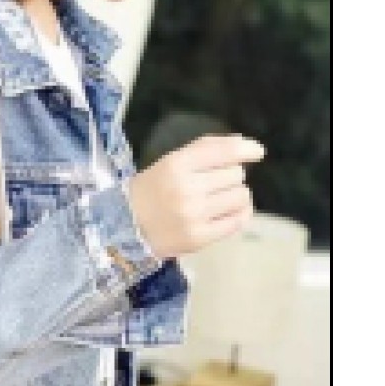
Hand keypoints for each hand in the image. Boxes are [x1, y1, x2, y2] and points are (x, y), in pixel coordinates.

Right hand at [126, 134, 265, 258]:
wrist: (127, 227)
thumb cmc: (154, 190)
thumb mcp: (172, 161)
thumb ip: (207, 149)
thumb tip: (250, 147)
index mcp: (177, 164)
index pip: (226, 152)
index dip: (247, 149)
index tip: (257, 152)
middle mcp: (186, 189)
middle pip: (236, 174)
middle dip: (229, 177)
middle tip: (212, 186)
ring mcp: (194, 215)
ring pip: (240, 196)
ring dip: (235, 196)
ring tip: (218, 201)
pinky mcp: (199, 238)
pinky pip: (237, 221)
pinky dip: (239, 215)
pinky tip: (228, 214)